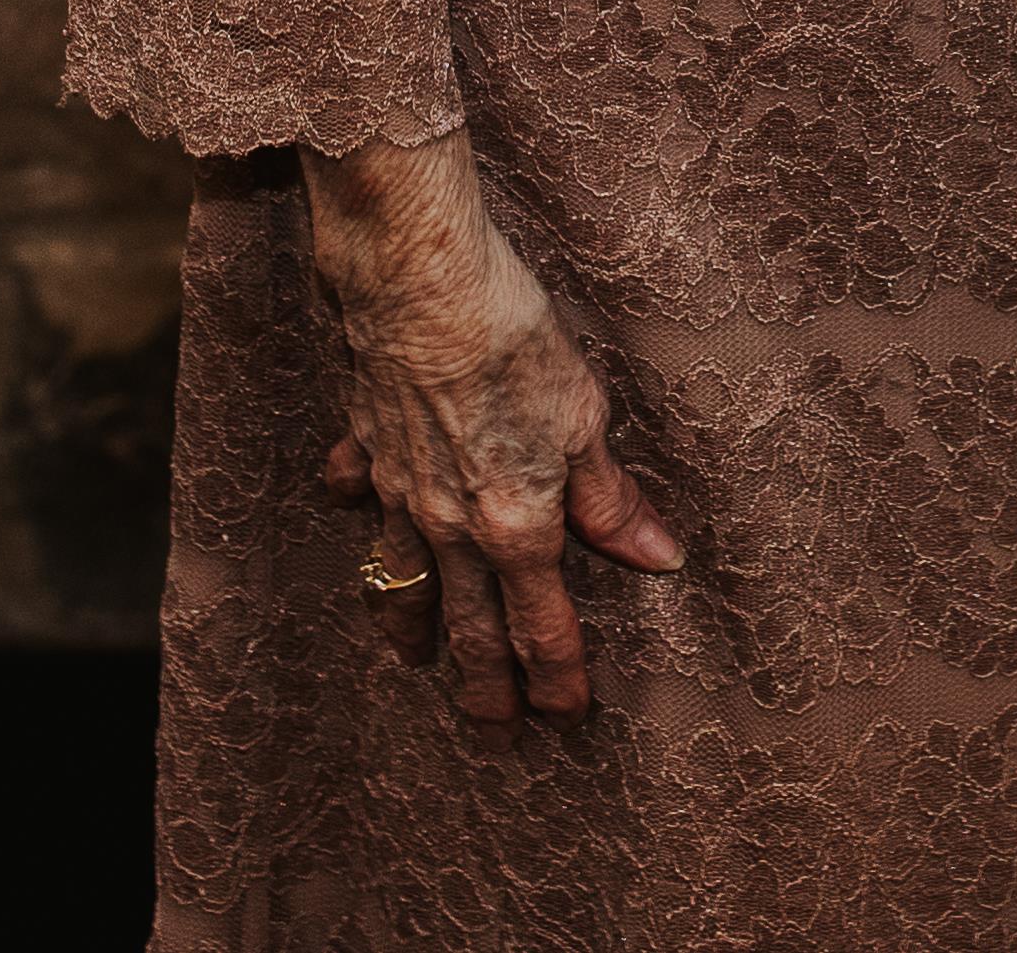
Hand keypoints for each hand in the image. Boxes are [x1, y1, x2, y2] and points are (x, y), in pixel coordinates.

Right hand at [299, 139, 680, 720]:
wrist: (417, 279)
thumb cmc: (512, 339)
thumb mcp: (584, 419)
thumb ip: (611, 500)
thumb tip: (658, 561)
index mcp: (517, 526)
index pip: (542, 629)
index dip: (557, 679)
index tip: (566, 719)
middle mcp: (452, 526)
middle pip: (470, 627)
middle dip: (483, 689)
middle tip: (491, 737)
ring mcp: (399, 491)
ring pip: (404, 580)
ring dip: (411, 626)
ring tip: (414, 657)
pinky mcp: (366, 446)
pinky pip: (361, 495)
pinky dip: (361, 511)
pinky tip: (359, 512)